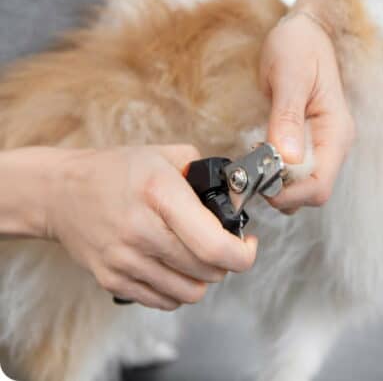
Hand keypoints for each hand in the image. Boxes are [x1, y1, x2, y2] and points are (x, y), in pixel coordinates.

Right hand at [45, 146, 257, 310]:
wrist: (60, 192)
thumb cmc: (116, 172)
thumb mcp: (164, 155)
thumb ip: (205, 172)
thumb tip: (236, 196)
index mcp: (159, 194)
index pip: (214, 245)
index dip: (243, 254)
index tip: (248, 244)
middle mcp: (141, 231)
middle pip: (206, 272)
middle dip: (226, 262)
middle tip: (222, 245)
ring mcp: (124, 261)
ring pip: (188, 293)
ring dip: (203, 278)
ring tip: (198, 257)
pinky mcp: (112, 281)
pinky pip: (163, 302)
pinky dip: (178, 290)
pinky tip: (175, 267)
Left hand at [260, 12, 354, 211]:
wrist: (305, 29)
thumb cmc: (300, 46)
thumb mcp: (289, 76)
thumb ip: (287, 117)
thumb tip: (286, 158)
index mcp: (335, 132)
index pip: (321, 186)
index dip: (291, 195)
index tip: (260, 182)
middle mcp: (333, 144)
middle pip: (311, 192)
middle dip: (280, 191)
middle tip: (250, 170)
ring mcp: (321, 144)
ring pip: (301, 185)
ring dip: (276, 183)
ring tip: (253, 159)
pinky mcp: (307, 141)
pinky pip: (294, 170)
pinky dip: (275, 170)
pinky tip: (259, 152)